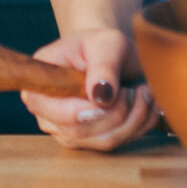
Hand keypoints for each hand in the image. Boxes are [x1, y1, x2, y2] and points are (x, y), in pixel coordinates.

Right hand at [22, 26, 160, 151]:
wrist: (111, 55)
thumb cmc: (102, 44)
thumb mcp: (106, 43)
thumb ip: (103, 66)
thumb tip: (101, 97)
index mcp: (40, 85)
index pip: (54, 111)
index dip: (86, 110)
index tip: (117, 94)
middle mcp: (47, 114)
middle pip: (80, 131)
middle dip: (118, 112)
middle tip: (138, 89)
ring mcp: (66, 131)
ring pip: (102, 141)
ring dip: (133, 120)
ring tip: (145, 93)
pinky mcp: (88, 141)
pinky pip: (117, 144)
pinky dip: (138, 126)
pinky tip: (146, 106)